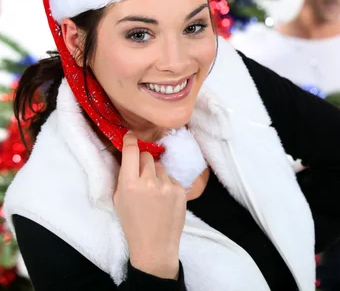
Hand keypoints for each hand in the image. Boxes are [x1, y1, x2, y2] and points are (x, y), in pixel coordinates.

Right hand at [113, 131, 186, 278]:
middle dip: (143, 161)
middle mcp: (149, 182)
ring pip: (160, 167)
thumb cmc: (133, 224)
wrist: (155, 245)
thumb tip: (129, 158)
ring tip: (153, 194)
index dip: (131, 141)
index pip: (131, 152)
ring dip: (156, 174)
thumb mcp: (119, 200)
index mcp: (129, 184)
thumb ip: (124, 178)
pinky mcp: (180, 190)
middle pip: (147, 156)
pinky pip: (172, 178)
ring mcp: (167, 185)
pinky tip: (164, 200)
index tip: (131, 135)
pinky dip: (167, 185)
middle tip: (141, 174)